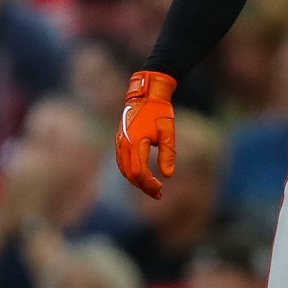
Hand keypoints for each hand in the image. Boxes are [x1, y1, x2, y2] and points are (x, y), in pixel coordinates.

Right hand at [115, 70, 175, 197]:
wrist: (146, 94)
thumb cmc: (159, 111)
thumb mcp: (167, 132)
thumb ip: (168, 154)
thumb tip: (167, 176)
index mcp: (136, 143)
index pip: (139, 173)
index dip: (149, 184)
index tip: (161, 189)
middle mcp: (124, 144)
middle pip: (130, 174)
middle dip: (143, 186)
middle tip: (157, 194)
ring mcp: (119, 142)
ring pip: (123, 169)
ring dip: (136, 181)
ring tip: (150, 187)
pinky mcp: (119, 139)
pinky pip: (121, 161)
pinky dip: (130, 172)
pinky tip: (140, 175)